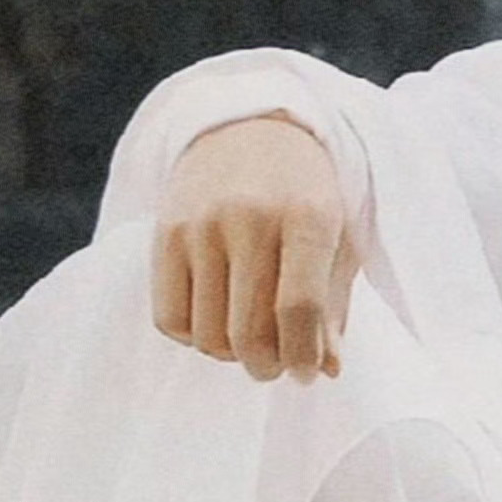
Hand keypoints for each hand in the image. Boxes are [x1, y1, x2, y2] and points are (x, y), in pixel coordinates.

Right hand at [151, 117, 355, 382]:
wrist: (247, 127)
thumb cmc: (304, 192)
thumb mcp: (337, 235)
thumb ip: (334, 304)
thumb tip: (327, 370)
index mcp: (307, 216)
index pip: (299, 309)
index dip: (302, 356)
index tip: (307, 374)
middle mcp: (250, 218)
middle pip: (249, 331)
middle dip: (266, 366)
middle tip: (275, 366)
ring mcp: (201, 226)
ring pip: (208, 334)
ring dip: (230, 355)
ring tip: (248, 342)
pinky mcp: (164, 234)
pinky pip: (170, 319)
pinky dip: (193, 338)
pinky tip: (215, 321)